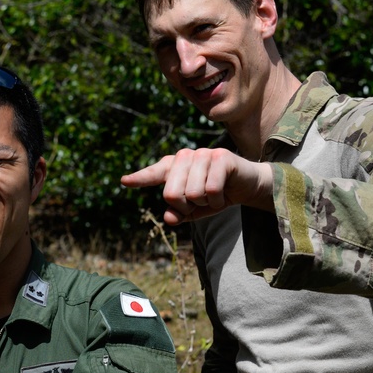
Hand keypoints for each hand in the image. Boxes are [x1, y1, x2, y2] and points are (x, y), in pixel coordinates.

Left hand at [121, 148, 273, 224]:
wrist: (247, 186)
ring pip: (192, 193)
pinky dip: (217, 200)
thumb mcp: (194, 210)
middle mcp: (185, 156)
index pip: (154, 173)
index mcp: (175, 167)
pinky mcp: (220, 157)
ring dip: (205, 204)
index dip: (139, 178)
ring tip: (213, 196)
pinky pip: (210, 190)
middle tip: (200, 203)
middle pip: (171, 193)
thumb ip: (179, 214)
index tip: (124, 181)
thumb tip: (169, 218)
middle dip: (186, 207)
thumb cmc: (216, 196)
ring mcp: (202, 154)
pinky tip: (223, 194)